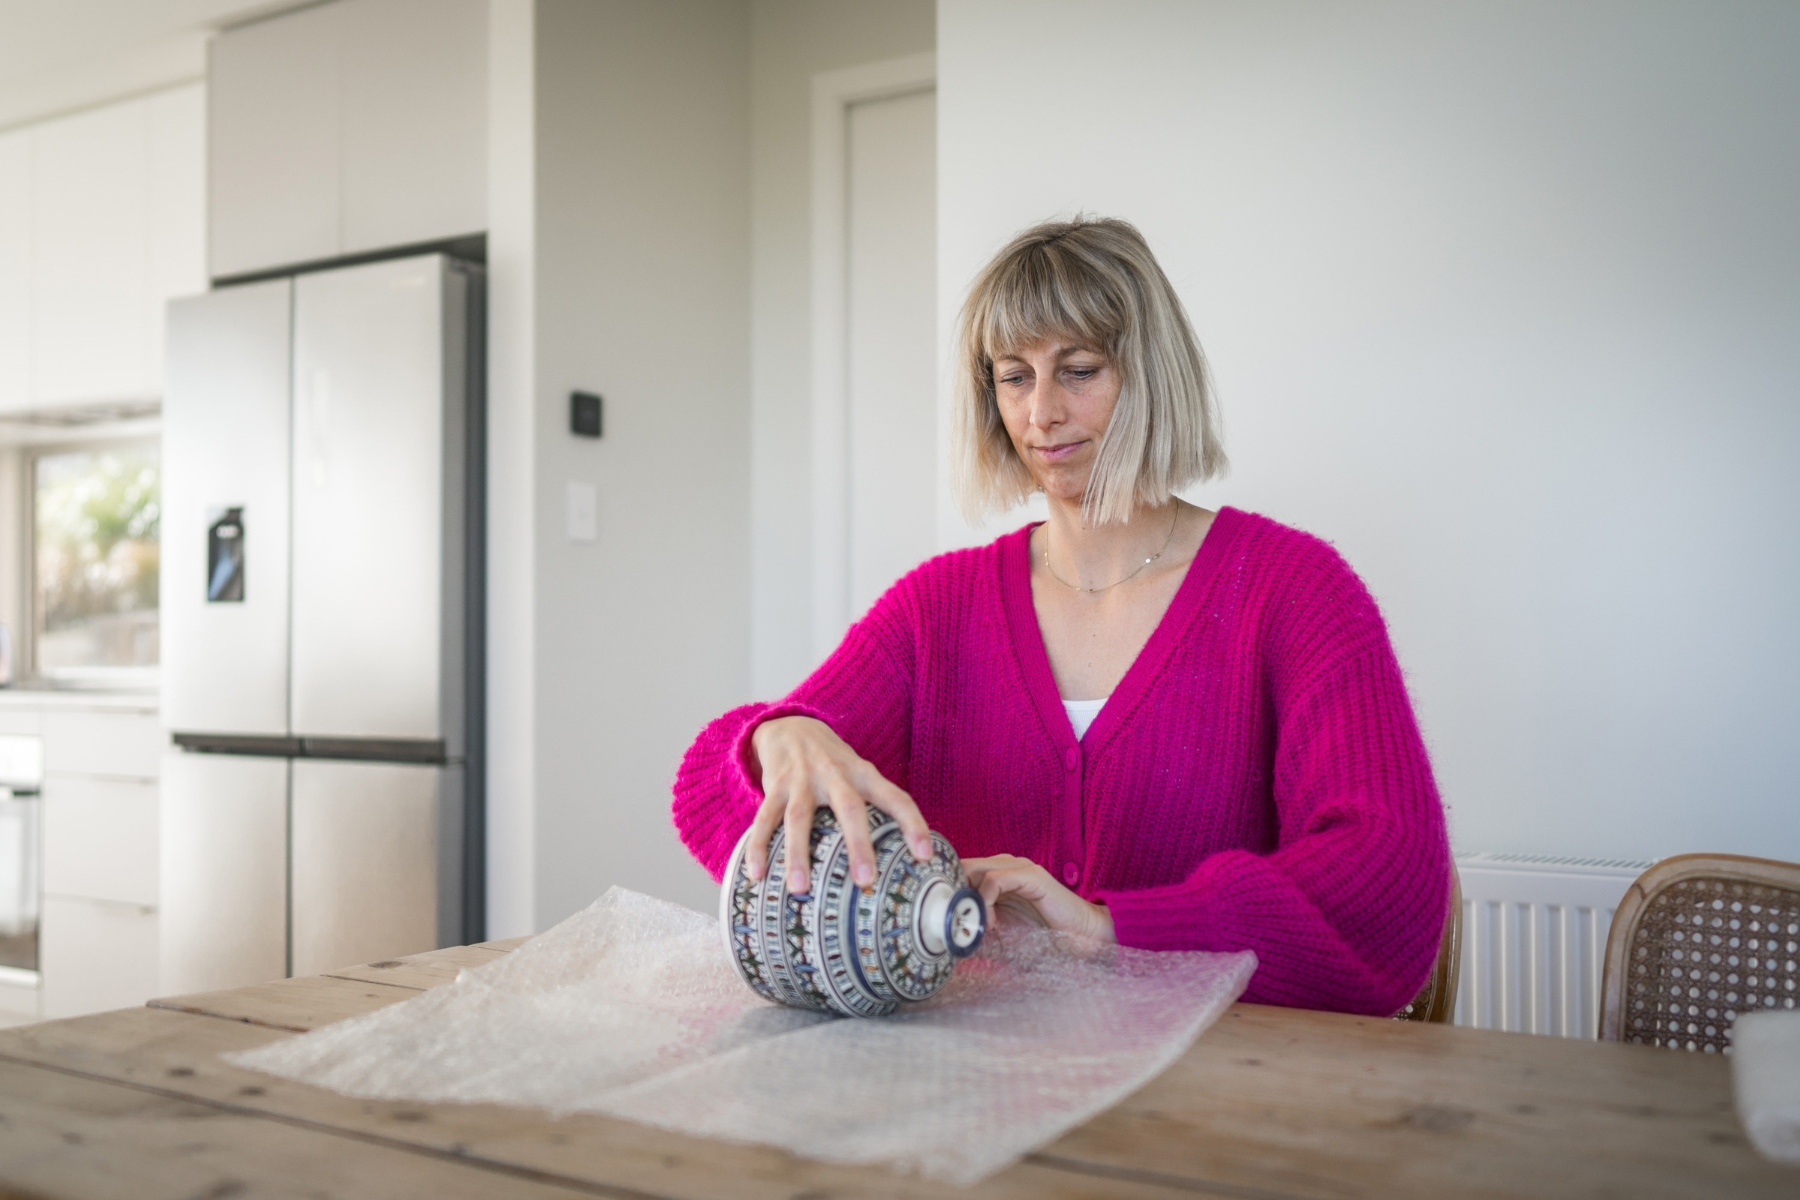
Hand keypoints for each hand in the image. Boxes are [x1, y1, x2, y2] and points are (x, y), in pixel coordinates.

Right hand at [746, 716, 932, 894]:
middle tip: (865, 880)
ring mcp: (802, 780)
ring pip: (800, 818)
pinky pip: (764, 819)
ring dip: (799, 854)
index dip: (913, 824)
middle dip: (858, 845)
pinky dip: (759, 847)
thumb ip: (875, 807)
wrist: (792, 726)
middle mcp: (835, 774)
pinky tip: (756, 875)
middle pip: (850, 808)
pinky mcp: (774, 786)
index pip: (895, 798)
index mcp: (863, 774)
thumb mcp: (860, 774)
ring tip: (800, 889)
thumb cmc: (834, 764)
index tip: (925, 856)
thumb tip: (900, 859)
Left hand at [962, 855, 1115, 942]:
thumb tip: (948, 940)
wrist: (1083, 937)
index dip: (947, 892)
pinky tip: (991, 923)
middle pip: (962, 867)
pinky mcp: (1030, 876)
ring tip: (974, 925)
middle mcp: (1004, 866)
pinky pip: (995, 879)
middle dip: (952, 894)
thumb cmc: (1043, 936)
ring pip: (974, 870)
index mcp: (996, 875)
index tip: (942, 919)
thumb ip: (978, 931)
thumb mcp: (1001, 935)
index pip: (959, 872)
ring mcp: (1018, 868)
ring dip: (968, 899)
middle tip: (952, 921)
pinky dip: (985, 900)